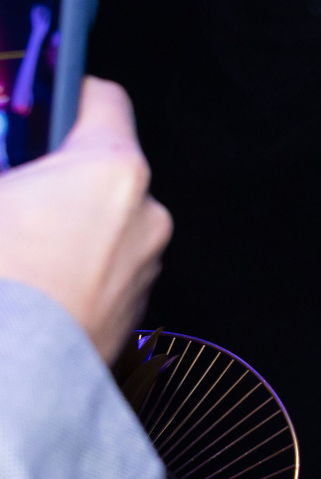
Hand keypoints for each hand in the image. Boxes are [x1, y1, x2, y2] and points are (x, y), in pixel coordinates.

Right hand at [0, 78, 172, 360]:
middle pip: (100, 168)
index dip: (64, 94)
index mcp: (110, 169)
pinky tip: (29, 287)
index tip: (36, 103)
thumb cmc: (0, 283)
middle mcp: (146, 212)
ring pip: (102, 222)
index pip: (104, 98)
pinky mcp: (136, 311)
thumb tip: (8, 175)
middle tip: (9, 192)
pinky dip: (71, 267)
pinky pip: (103, 269)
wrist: (11, 385)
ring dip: (62, 224)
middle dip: (52, 174)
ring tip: (13, 250)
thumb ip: (1, 157)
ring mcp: (147, 266)